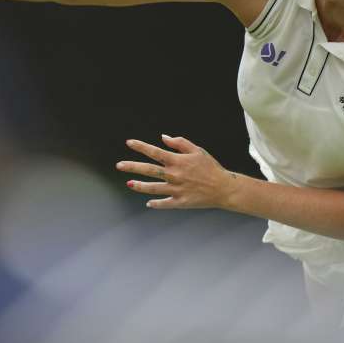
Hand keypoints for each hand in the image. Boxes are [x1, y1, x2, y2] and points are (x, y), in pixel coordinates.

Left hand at [117, 134, 238, 208]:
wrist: (224, 188)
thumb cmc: (210, 167)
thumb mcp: (197, 151)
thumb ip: (180, 143)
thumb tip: (163, 138)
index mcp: (178, 161)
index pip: (155, 152)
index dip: (141, 147)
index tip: (129, 142)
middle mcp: (174, 175)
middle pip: (149, 170)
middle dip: (132, 167)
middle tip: (119, 165)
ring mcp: (176, 189)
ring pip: (153, 188)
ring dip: (139, 186)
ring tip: (129, 183)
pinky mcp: (180, 202)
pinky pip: (164, 203)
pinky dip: (156, 203)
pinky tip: (148, 202)